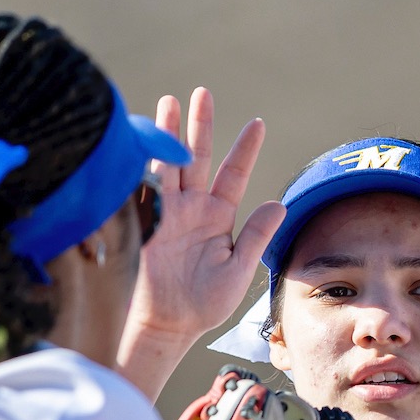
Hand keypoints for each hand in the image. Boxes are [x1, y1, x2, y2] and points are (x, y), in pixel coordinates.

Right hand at [117, 89, 284, 398]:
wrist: (166, 327)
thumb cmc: (204, 305)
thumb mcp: (237, 271)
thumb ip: (256, 236)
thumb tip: (280, 204)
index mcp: (218, 217)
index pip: (234, 174)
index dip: (244, 149)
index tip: (257, 123)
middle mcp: (192, 208)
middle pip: (196, 158)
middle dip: (198, 126)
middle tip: (202, 93)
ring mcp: (166, 213)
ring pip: (168, 164)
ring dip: (167, 134)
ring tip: (168, 102)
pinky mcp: (143, 224)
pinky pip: (142, 188)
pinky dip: (142, 163)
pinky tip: (139, 139)